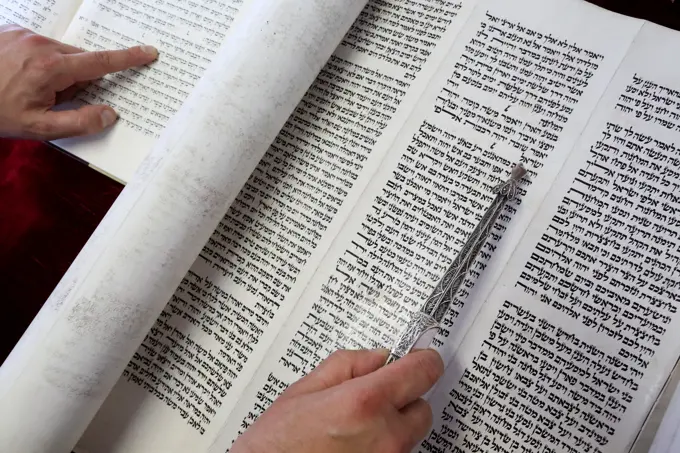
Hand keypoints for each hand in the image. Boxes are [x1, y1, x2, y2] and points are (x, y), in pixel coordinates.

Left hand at [0, 24, 157, 139]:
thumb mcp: (39, 128)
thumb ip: (79, 123)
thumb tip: (110, 114)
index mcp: (51, 68)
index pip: (101, 63)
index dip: (128, 59)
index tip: (148, 52)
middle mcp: (40, 44)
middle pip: (79, 60)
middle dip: (77, 80)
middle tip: (54, 100)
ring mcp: (23, 34)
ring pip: (59, 53)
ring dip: (57, 71)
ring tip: (30, 89)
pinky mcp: (10, 30)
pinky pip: (39, 45)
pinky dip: (39, 61)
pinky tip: (19, 76)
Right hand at [232, 349, 443, 452]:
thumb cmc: (277, 443)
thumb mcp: (307, 388)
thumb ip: (350, 364)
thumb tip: (381, 356)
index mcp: (364, 402)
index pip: (423, 371)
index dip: (422, 360)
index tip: (418, 357)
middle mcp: (385, 436)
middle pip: (423, 408)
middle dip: (404, 398)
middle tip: (373, 398)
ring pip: (411, 436)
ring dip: (394, 426)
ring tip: (354, 428)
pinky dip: (384, 447)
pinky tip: (354, 446)